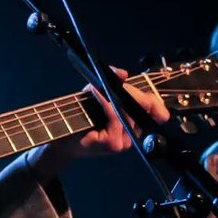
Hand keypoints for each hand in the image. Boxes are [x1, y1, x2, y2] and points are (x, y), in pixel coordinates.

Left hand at [27, 67, 170, 177]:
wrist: (62, 138)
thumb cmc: (79, 116)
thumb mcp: (95, 92)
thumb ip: (110, 80)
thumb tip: (123, 73)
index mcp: (131, 122)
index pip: (151, 109)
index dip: (155, 102)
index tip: (152, 95)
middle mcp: (131, 133)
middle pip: (142, 108)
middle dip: (132, 94)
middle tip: (123, 84)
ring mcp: (124, 141)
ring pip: (128, 113)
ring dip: (114, 97)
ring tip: (98, 90)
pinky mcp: (113, 143)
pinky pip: (116, 118)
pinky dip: (107, 105)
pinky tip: (97, 94)